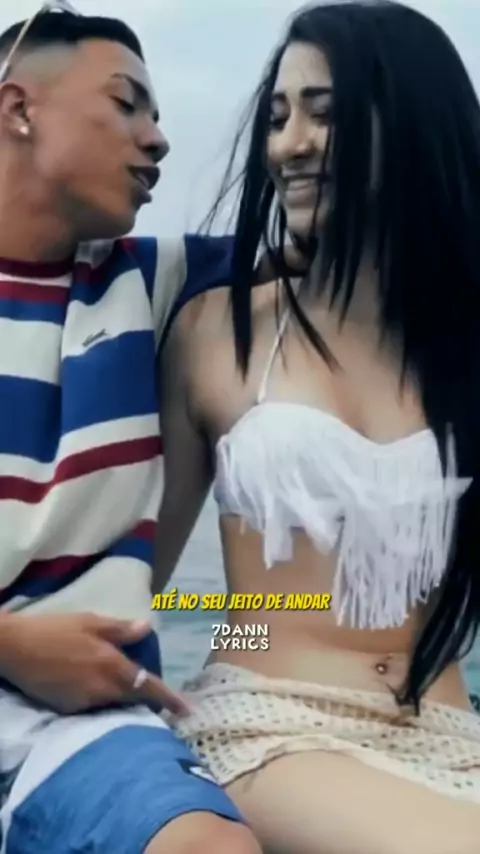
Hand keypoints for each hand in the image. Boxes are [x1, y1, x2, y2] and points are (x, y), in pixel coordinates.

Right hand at [0, 612, 188, 715]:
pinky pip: (92, 706)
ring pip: (112, 703)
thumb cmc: (56, 629)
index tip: (187, 710)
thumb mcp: (91, 622)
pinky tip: (90, 684)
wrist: (16, 648)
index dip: (169, 699)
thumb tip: (147, 628)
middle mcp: (103, 689)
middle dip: (145, 698)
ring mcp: (85, 703)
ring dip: (120, 697)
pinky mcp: (68, 710)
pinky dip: (98, 698)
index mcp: (113, 666)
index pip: (149, 687)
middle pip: (132, 698)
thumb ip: (121, 629)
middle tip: (155, 694)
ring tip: (117, 683)